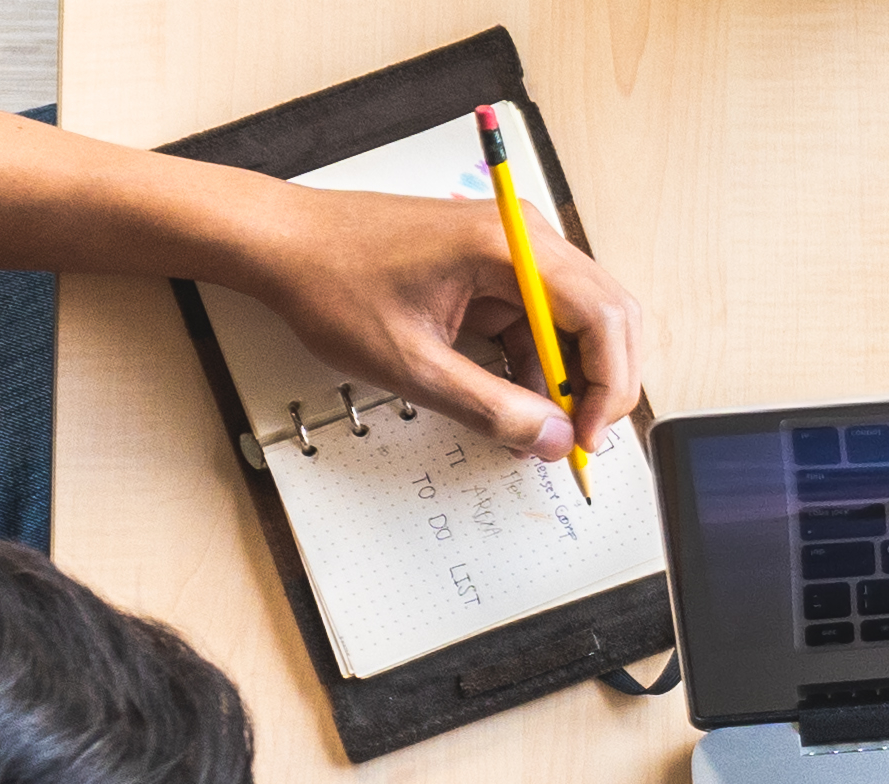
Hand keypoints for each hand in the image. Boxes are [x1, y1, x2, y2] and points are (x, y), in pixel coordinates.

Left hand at [0, 112, 645, 464]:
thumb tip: (549, 439)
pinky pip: (540, 321)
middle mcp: (524, 239)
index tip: (586, 436)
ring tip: (533, 426)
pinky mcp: (495, 267)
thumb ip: (490, 408)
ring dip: (566, 378)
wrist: (280, 243)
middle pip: (607, 317)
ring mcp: (512, 250)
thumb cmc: (330, 280)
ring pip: (578, 323)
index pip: (605, 318)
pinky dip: (535, 365)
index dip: (608, 388)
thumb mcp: (411, 364)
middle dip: (599, 385)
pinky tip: (510, 399)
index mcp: (510, 249)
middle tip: (574, 438)